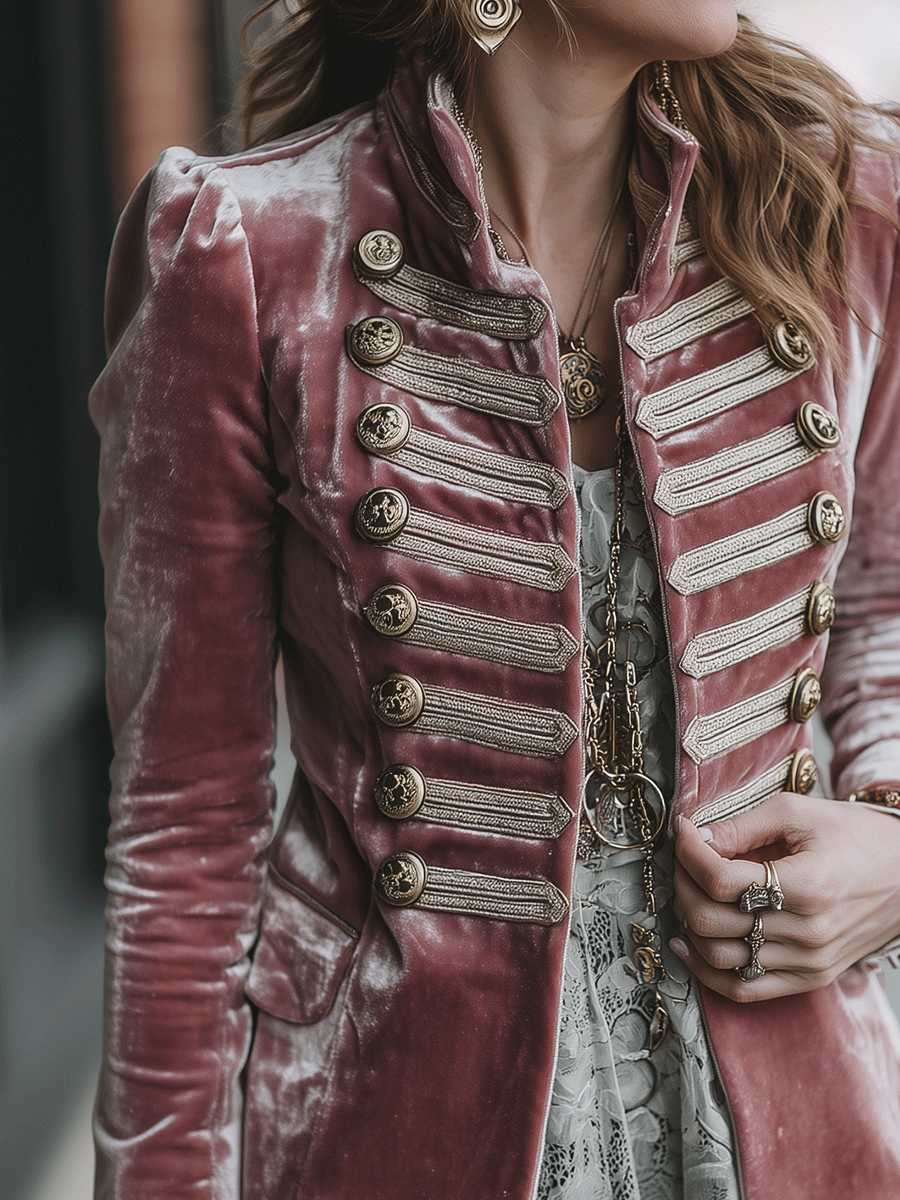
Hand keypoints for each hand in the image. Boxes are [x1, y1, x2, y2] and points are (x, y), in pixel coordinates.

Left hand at [669, 792, 899, 1002]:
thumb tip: (695, 837)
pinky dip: (707, 971)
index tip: (685, 831)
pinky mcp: (810, 978)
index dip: (690, 853)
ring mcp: (808, 962)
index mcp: (808, 886)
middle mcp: (807, 933)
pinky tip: (688, 944)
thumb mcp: (799, 813)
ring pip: (719, 956)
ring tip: (688, 891)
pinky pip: (744, 988)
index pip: (721, 881)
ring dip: (689, 922)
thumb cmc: (856, 837)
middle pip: (712, 919)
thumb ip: (742, 825)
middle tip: (684, 858)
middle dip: (682, 883)